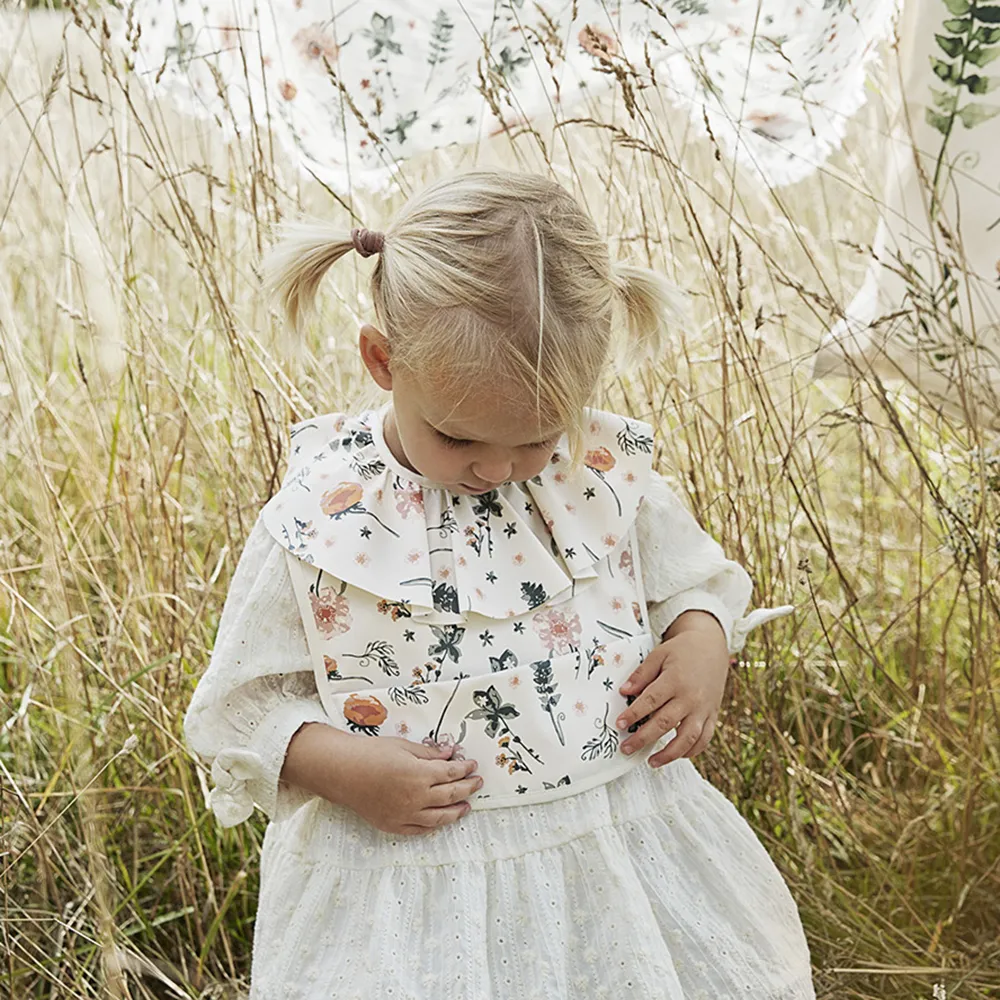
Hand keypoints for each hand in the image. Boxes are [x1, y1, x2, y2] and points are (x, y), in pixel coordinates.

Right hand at [336, 735, 483, 835]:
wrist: (342, 771)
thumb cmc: (371, 754)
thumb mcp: (403, 746)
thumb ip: (429, 754)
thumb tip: (450, 754)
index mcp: (420, 774)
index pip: (452, 772)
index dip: (465, 768)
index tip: (472, 765)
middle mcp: (416, 797)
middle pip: (451, 795)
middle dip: (467, 788)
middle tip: (477, 783)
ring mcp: (405, 814)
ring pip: (440, 817)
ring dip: (456, 811)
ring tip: (466, 806)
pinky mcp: (393, 825)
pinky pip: (420, 829)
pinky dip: (433, 825)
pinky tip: (440, 820)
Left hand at [614, 611, 729, 767]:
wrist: (711, 646)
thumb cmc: (682, 651)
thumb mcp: (659, 655)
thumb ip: (641, 674)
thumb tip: (624, 691)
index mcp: (675, 680)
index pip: (650, 701)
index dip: (633, 714)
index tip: (619, 724)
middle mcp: (690, 697)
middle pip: (665, 723)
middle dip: (643, 738)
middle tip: (626, 748)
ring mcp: (703, 709)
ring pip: (687, 738)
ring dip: (669, 754)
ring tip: (651, 762)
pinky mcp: (712, 715)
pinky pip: (704, 739)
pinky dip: (691, 751)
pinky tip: (676, 756)